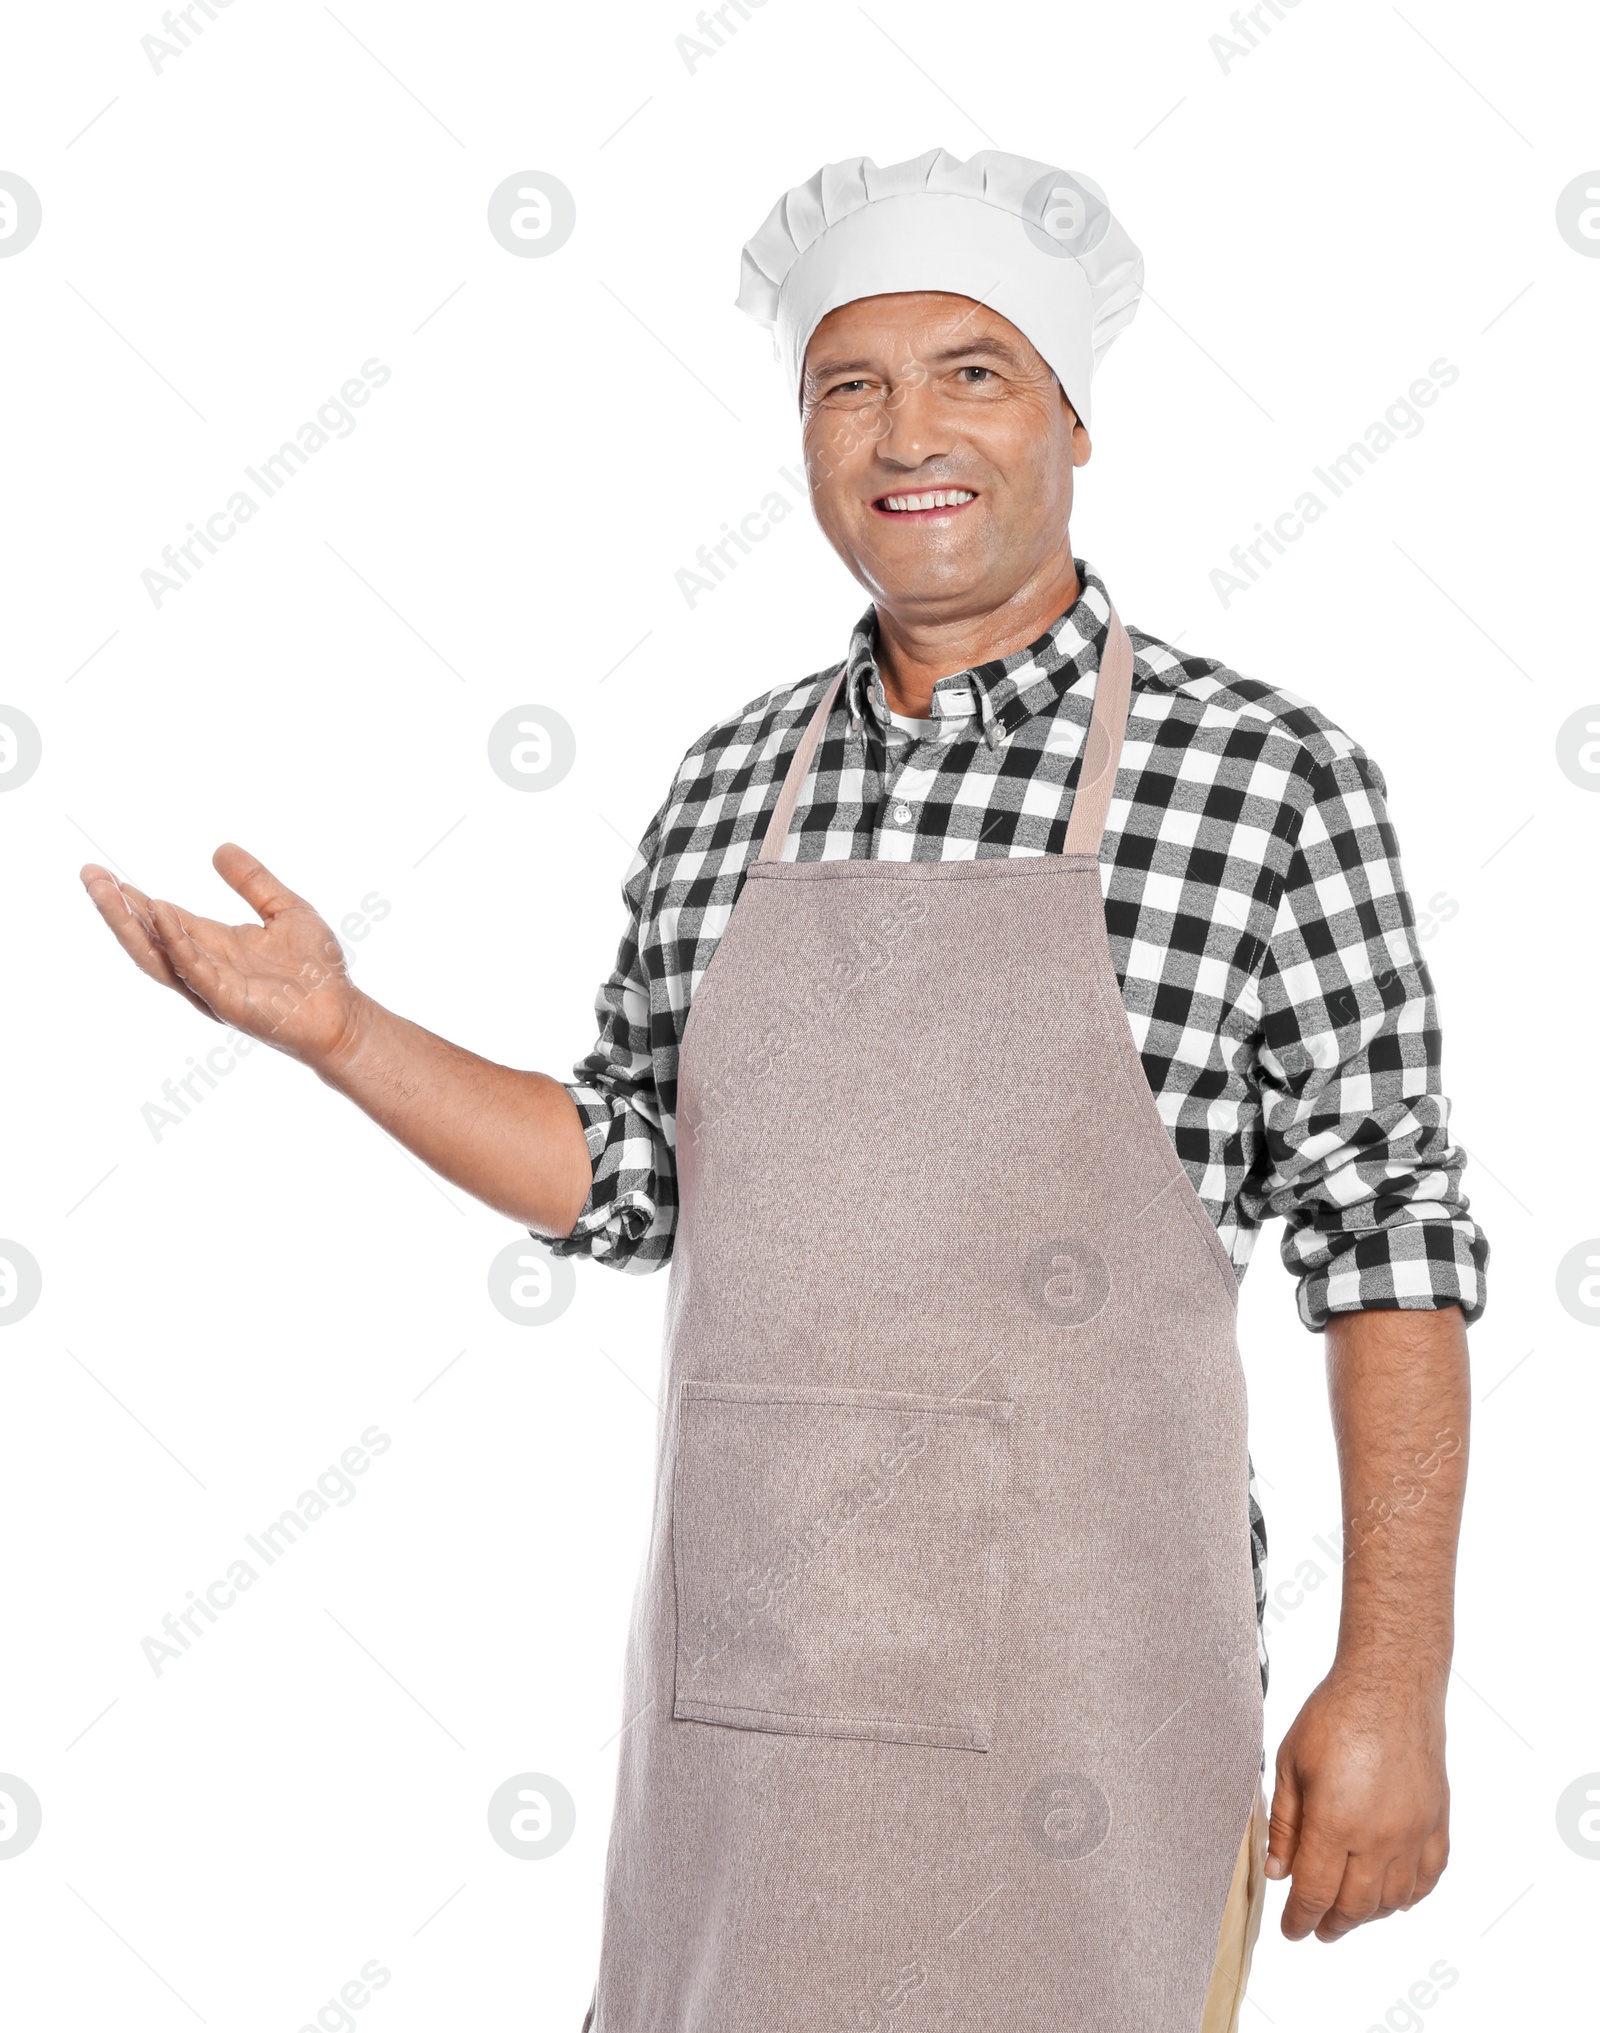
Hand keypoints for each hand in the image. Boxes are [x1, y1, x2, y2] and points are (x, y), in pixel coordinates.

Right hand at [80, 843, 365, 1070]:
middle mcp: (204, 966)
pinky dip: (174, 941)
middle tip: (89, 875)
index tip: (101, 872)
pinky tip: (161, 912)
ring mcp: (211, 986)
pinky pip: (193, 968)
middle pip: (147, 937)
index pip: (161, 919)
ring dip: (128, 924)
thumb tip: (219, 848)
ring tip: (106, 891)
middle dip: (116, 908)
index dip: (132, 898)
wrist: (343, 1013)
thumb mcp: (285, 910)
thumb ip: (253, 882)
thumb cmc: (317, 970)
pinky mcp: (228, 1001)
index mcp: (213, 945)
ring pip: (156, 956)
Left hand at [1266, 1667, 1449, 1940]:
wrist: (1389, 1686)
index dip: (1300, 1919)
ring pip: (1392, 1900)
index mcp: (1334, 1821)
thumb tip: (1277, 1871)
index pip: (1315, 1892)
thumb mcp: (1289, 1763)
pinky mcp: (1436, 1823)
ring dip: (1368, 1915)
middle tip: (1317, 1929)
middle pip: (1354, 1905)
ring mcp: (1413, 1833)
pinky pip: (1428, 1878)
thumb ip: (1285, 1824)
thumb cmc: (1334, 1716)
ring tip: (1349, 1914)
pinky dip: (1409, 1898)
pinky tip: (1393, 1899)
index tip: (1291, 1931)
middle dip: (1332, 1924)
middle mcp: (1378, 1837)